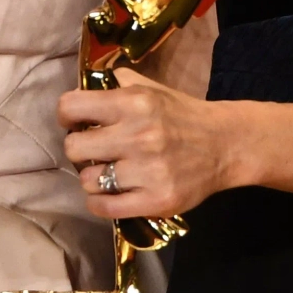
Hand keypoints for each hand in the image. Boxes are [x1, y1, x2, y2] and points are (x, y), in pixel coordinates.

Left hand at [60, 70, 233, 219]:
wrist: (226, 145)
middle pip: (74, 148)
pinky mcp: (157, 200)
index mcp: (133, 103)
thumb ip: (118, 84)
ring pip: (88, 180)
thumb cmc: (182, 114)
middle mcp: (138, 135)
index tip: (74, 123)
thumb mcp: (151, 88)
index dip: (66, 116)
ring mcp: (148, 171)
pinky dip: (99, 203)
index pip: (71, 107)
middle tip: (92, 151)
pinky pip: (106, 208)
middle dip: (78, 149)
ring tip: (105, 172)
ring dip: (92, 177)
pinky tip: (107, 194)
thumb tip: (85, 85)